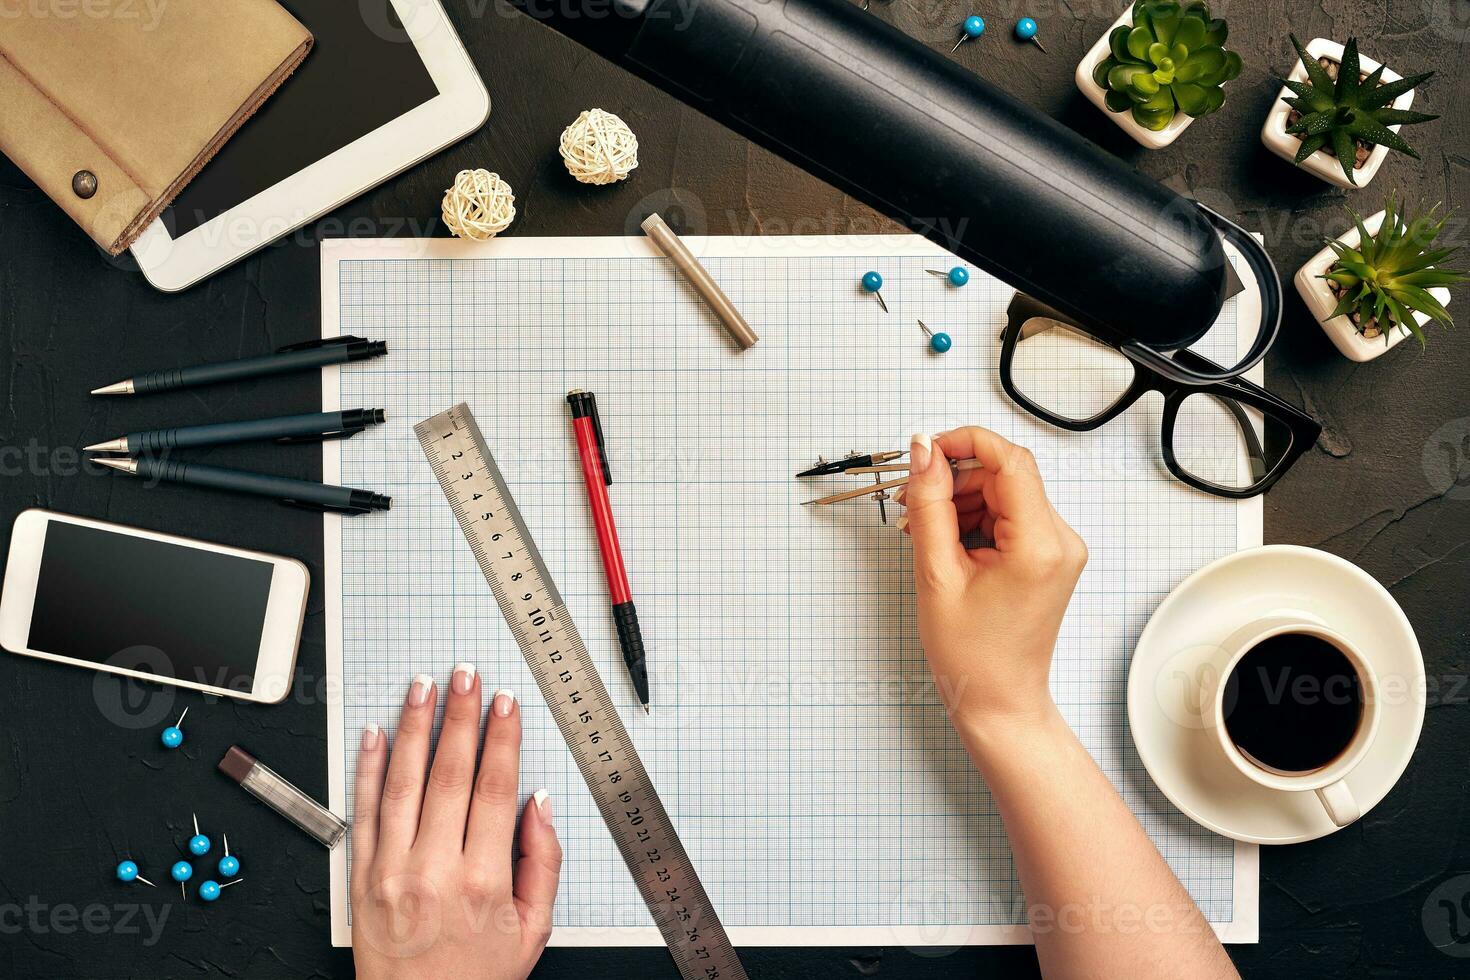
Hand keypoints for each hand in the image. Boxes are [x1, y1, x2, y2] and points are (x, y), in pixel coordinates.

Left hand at [352, 666, 561, 979]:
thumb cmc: (477, 977)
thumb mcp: (534, 930)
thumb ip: (543, 862)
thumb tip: (538, 803)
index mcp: (484, 880)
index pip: (495, 789)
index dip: (503, 739)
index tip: (506, 704)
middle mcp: (435, 870)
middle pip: (449, 774)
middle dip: (460, 717)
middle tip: (465, 675)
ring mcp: (392, 871)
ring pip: (402, 783)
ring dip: (414, 727)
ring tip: (423, 688)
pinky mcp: (362, 878)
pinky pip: (364, 812)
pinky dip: (368, 769)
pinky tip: (377, 733)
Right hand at [900, 427, 1086, 737]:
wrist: (998, 701)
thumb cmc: (972, 655)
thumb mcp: (937, 573)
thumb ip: (929, 504)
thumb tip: (924, 452)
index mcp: (1040, 544)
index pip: (1009, 460)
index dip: (964, 443)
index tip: (926, 449)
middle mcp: (1060, 540)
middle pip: (1004, 476)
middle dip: (954, 481)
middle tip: (911, 503)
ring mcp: (1058, 548)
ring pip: (1002, 494)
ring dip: (960, 502)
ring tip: (923, 533)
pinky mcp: (1047, 556)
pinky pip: (1007, 516)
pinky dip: (973, 520)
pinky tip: (946, 545)